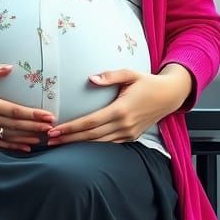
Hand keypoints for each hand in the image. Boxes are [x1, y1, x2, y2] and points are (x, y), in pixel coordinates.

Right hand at [0, 60, 56, 151]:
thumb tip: (9, 68)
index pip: (13, 111)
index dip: (32, 115)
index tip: (48, 116)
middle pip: (13, 126)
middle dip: (35, 127)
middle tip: (53, 128)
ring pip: (6, 136)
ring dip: (26, 137)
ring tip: (44, 138)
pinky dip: (11, 146)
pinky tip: (25, 147)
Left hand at [45, 68, 180, 145]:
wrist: (169, 96)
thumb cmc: (147, 82)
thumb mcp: (130, 74)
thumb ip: (110, 76)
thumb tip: (90, 78)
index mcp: (121, 109)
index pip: (90, 122)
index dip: (71, 128)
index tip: (55, 129)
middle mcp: (124, 125)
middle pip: (91, 136)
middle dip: (69, 139)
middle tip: (49, 139)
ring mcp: (128, 133)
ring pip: (98, 143)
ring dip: (78, 144)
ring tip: (59, 143)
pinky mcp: (131, 137)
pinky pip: (108, 144)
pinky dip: (92, 145)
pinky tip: (79, 144)